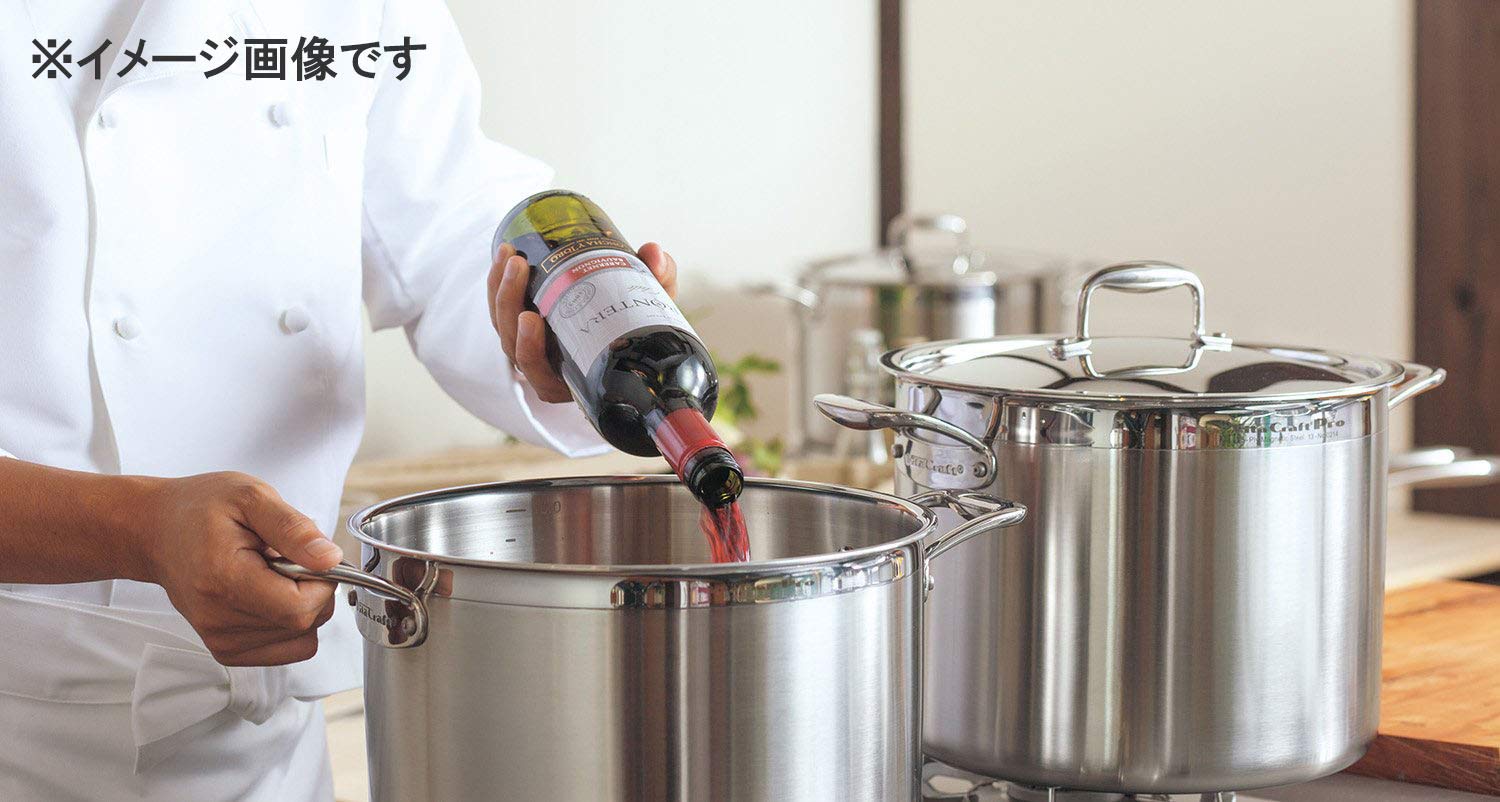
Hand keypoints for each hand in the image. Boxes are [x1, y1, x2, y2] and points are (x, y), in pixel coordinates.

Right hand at [138, 472, 342, 666]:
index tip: (309, 556)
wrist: (155, 531)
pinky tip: (267, 594)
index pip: (300, 609)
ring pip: (300, 639)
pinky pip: (285, 649)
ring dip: (301, 606)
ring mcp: (220, 640)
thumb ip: (294, 529)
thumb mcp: (251, 497)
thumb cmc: (200, 510)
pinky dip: (289, 623)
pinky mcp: (225, 650)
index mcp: (225, 579)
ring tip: (271, 574)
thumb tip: (330, 559)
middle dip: (314, 591)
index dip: (322, 582)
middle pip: (304, 625)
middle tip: (287, 559)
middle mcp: (218, 619)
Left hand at [489, 241, 678, 402]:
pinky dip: (498, 284)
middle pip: (513, 343)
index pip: (540, 373)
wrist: (635, 324)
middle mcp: (548, 370)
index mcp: (574, 378)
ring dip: (501, 289)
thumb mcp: (656, 307)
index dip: (530, 350)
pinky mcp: (523, 328)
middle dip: (510, 301)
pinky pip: (501, 311)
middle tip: (521, 265)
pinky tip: (503, 258)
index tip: (533, 319)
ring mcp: (533, 348)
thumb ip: (658, 280)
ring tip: (511, 255)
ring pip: (504, 325)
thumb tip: (653, 253)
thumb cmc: (642, 325)